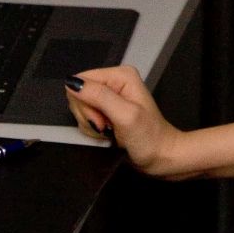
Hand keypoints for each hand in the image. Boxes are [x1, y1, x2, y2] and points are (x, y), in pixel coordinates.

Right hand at [64, 63, 184, 175]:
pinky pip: (86, 119)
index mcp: (120, 75)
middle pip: (79, 95)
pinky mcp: (106, 112)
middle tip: (107, 126)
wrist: (161, 157)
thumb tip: (72, 83)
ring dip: (91, 125)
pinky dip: (93, 131)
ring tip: (109, 131)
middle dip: (89, 116)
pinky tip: (107, 134)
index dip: (85, 102)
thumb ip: (100, 97)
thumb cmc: (150, 138)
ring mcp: (109, 98)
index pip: (82, 80)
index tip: (102, 118)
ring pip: (80, 109)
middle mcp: (113, 83)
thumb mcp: (125, 115)